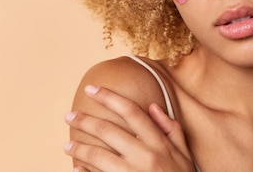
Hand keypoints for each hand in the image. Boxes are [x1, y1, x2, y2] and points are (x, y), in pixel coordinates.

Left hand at [64, 84, 194, 171]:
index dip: (109, 97)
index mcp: (159, 143)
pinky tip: (76, 169)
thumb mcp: (184, 153)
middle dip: (85, 120)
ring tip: (68, 145)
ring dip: (79, 148)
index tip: (92, 89)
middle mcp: (145, 156)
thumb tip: (153, 107)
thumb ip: (171, 129)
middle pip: (108, 131)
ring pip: (97, 156)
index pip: (131, 112)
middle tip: (69, 115)